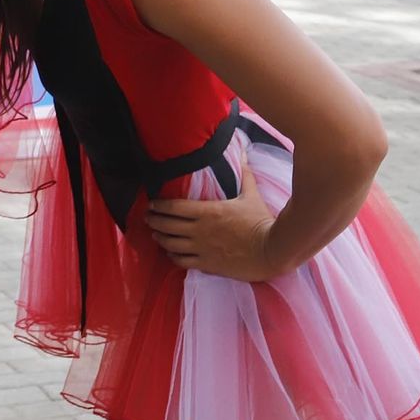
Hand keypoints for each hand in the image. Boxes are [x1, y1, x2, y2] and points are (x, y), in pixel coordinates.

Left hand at [144, 157, 280, 281]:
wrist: (272, 251)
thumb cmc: (261, 222)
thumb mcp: (251, 196)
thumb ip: (244, 176)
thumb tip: (243, 154)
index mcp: (207, 212)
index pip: (174, 206)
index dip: (159, 205)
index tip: (152, 203)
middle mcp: (199, 230)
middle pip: (167, 225)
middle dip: (153, 220)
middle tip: (147, 217)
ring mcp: (201, 248)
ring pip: (170, 244)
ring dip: (160, 238)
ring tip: (155, 234)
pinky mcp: (206, 264)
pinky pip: (182, 261)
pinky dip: (172, 256)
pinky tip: (171, 253)